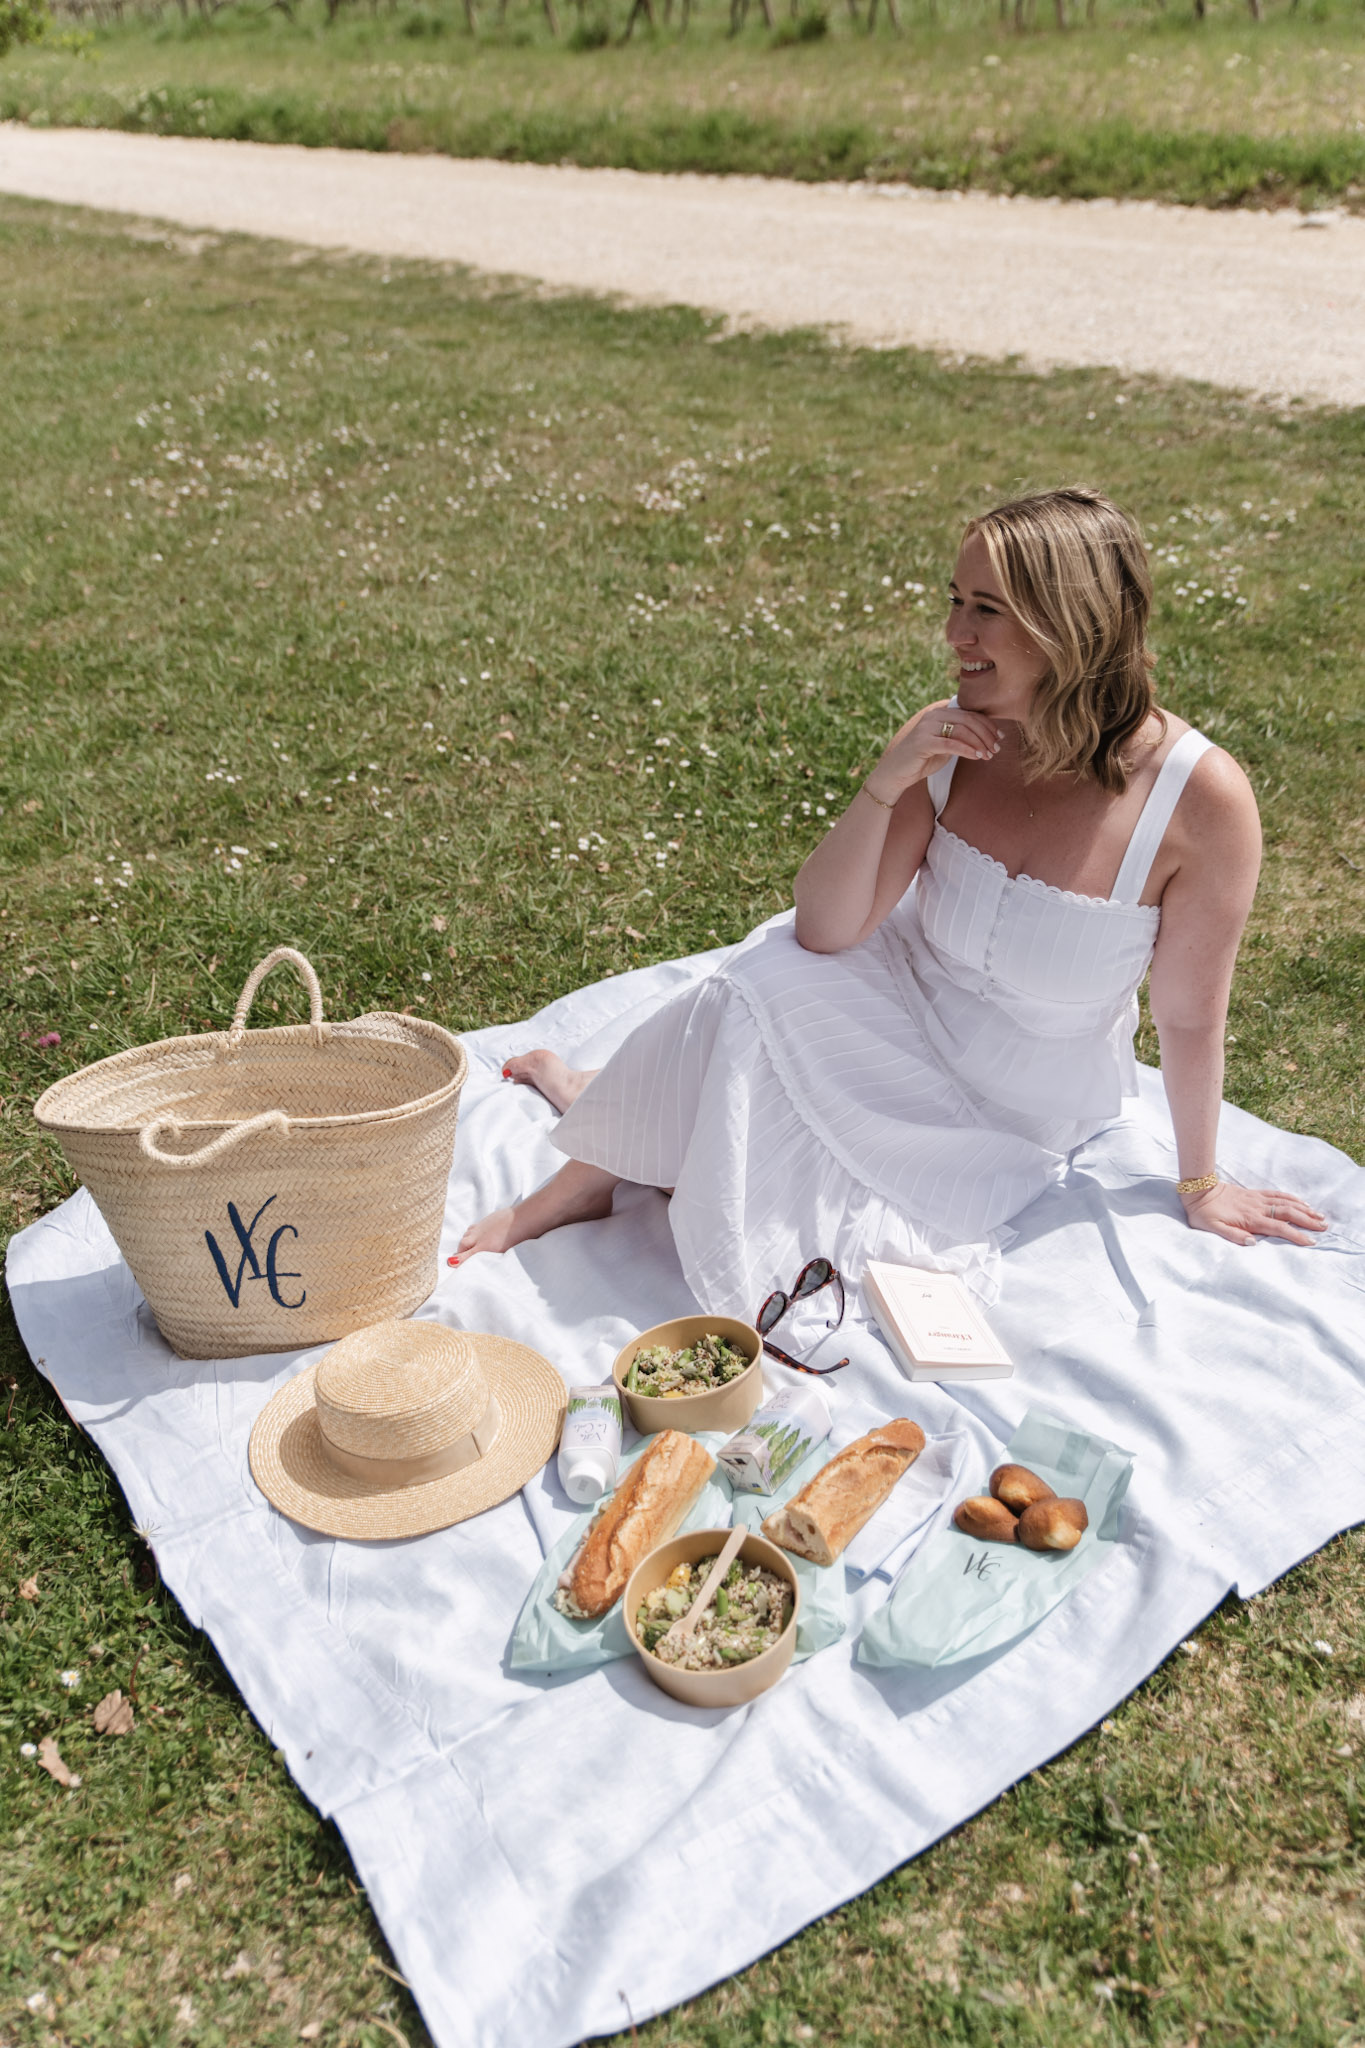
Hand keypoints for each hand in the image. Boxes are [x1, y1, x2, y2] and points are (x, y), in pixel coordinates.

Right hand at [863, 698, 1001, 805]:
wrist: (896, 773)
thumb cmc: (922, 760)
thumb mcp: (946, 746)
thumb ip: (961, 737)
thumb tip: (986, 737)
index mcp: (940, 713)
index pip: (970, 714)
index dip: (987, 725)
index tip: (1000, 737)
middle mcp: (933, 716)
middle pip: (968, 720)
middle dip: (986, 734)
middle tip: (997, 748)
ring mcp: (927, 727)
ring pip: (962, 730)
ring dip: (979, 743)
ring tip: (988, 755)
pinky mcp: (923, 742)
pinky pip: (951, 744)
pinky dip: (967, 750)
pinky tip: (977, 757)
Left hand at [1181, 1181, 1325, 1247]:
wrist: (1198, 1191)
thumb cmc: (1204, 1214)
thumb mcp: (1212, 1229)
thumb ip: (1232, 1236)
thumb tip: (1252, 1243)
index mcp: (1250, 1219)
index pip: (1278, 1228)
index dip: (1295, 1235)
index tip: (1310, 1242)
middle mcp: (1257, 1208)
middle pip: (1288, 1213)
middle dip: (1308, 1221)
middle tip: (1324, 1228)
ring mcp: (1257, 1199)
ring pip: (1286, 1203)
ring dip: (1304, 1209)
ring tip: (1319, 1216)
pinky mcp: (1254, 1193)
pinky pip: (1277, 1194)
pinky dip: (1291, 1198)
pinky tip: (1301, 1202)